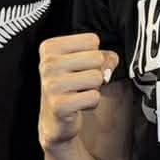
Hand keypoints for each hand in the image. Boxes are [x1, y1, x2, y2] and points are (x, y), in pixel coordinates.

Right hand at [38, 32, 116, 149]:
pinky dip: (91, 103)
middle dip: (96, 72)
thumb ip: (103, 56)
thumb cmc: (70, 85)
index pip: (92, 40)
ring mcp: (52, 85)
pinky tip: (78, 105)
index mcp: (50, 47)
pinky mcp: (60, 105)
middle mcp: (47, 64)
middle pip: (97, 58)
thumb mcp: (83, 63)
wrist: (54, 119)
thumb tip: (112, 60)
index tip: (79, 67)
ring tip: (78, 93)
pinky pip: (94, 97)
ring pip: (97, 77)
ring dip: (94, 88)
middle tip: (80, 83)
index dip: (93, 55)